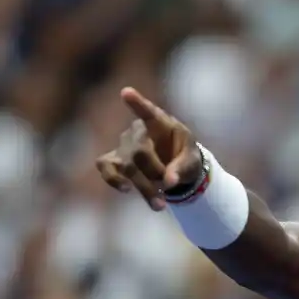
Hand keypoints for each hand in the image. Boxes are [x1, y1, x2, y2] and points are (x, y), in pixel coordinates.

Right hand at [95, 88, 202, 210]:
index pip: (148, 112)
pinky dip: (114, 180)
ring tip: (160, 206)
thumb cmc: (185, 157)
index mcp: (160, 123)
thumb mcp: (192, 161)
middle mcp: (138, 131)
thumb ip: (182, 169)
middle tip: (169, 185)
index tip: (126, 93)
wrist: (176, 169)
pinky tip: (127, 190)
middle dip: (155, 173)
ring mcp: (124, 146)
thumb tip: (169, 182)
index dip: (137, 103)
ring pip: (126, 166)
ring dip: (142, 187)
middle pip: (139, 152)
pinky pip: (106, 167)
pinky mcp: (115, 161)